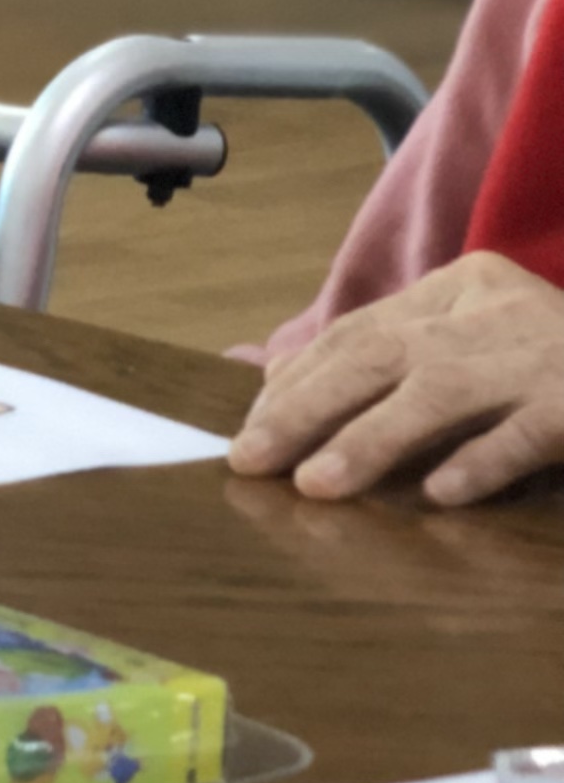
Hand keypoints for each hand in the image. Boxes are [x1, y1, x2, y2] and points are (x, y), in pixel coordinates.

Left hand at [230, 253, 563, 505]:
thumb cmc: (559, 368)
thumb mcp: (474, 344)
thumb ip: (391, 358)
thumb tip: (275, 378)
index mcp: (467, 287)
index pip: (359, 332)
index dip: (298, 383)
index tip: (249, 432)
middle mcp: (501, 310)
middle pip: (382, 354)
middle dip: (308, 409)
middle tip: (251, 461)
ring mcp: (549, 354)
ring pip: (441, 391)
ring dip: (372, 439)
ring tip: (317, 485)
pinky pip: (530, 431)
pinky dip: (484, 459)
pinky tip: (440, 494)